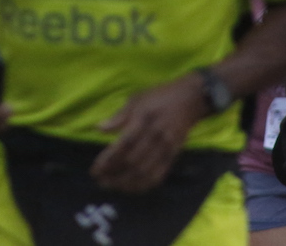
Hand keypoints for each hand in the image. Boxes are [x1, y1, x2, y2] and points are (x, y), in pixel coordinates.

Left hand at [90, 73, 207, 193]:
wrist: (191, 99)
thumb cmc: (160, 96)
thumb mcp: (137, 99)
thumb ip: (118, 117)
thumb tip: (99, 129)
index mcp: (143, 119)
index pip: (123, 145)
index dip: (108, 160)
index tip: (95, 170)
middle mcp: (155, 135)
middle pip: (132, 162)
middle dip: (114, 174)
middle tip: (100, 181)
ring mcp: (166, 147)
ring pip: (144, 172)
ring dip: (126, 183)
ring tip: (112, 186)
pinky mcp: (174, 155)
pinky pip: (159, 175)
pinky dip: (144, 185)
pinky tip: (132, 188)